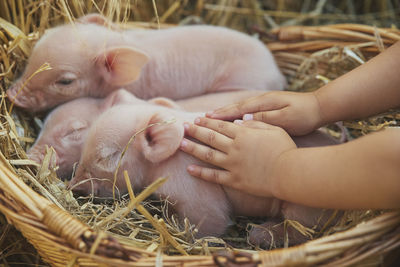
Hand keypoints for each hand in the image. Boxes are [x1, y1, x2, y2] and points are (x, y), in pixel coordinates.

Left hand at [179, 117, 296, 196]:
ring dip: (193, 149)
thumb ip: (255, 124)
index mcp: (244, 134)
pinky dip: (201, 173)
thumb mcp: (274, 130)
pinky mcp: (235, 180)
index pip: (221, 125)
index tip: (197, 119)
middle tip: (184, 127)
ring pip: (208, 154)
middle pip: (210, 137)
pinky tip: (190, 169)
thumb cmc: (285, 150)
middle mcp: (234, 148)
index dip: (207, 122)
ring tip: (181, 144)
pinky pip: (214, 176)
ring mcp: (233, 165)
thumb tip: (238, 121)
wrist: (289, 173)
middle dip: (196, 131)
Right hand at [206, 91, 322, 135]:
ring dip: (225, 113)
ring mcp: (264, 103)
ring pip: (239, 109)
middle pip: (235, 107)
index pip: (237, 109)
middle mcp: (261, 101)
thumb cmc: (303, 115)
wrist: (319, 107)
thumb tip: (243, 119)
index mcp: (263, 103)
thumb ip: (265, 118)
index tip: (207, 119)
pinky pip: (246, 111)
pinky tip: (230, 118)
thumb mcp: (286, 118)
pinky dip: (235, 114)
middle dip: (218, 113)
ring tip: (210, 118)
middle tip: (202, 118)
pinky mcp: (268, 107)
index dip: (221, 115)